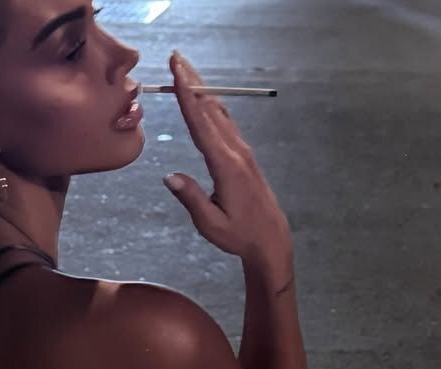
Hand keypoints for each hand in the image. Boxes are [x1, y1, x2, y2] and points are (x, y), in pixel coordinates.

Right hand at [162, 51, 292, 270]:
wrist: (270, 238)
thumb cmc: (238, 234)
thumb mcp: (210, 223)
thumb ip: (191, 197)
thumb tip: (169, 176)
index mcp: (226, 166)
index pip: (202, 125)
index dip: (187, 97)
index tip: (176, 74)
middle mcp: (236, 152)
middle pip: (211, 109)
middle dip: (193, 82)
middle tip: (177, 58)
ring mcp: (242, 152)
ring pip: (220, 112)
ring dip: (202, 90)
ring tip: (186, 70)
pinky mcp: (244, 156)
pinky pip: (225, 123)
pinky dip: (211, 106)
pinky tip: (205, 98)